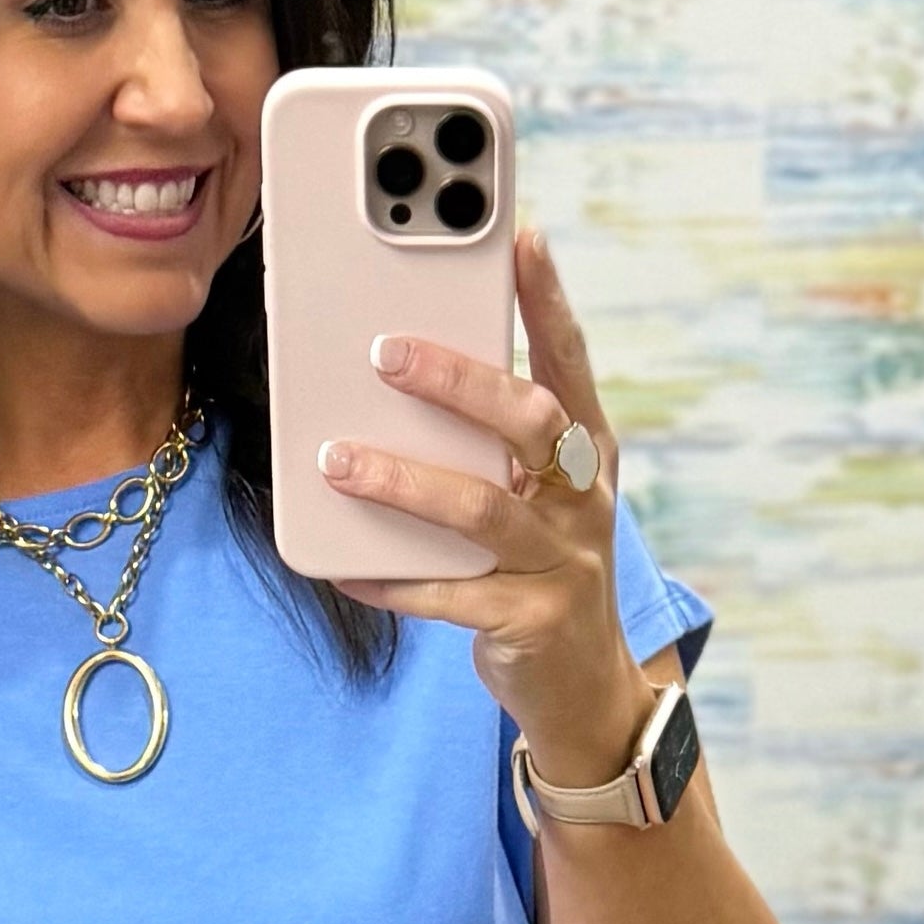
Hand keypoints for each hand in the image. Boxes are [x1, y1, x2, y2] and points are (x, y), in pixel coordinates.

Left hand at [318, 223, 652, 792]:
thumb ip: (491, 441)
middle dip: (458, 381)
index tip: (520, 236)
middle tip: (386, 351)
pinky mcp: (527, 622)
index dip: (548, 299)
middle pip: (528, 423)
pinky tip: (345, 564)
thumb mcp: (534, 494)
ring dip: (403, 481)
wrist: (582, 687)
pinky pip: (447, 596)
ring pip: (480, 510)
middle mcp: (582, 500)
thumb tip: (404, 368)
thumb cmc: (541, 566)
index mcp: (585, 452)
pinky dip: (392, 579)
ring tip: (338, 460)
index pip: (570, 361)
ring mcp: (560, 563)